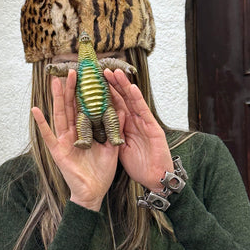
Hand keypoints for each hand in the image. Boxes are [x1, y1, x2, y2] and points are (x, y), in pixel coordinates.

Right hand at [31, 70, 119, 210]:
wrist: (93, 193)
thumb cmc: (101, 172)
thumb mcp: (112, 147)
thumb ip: (115, 128)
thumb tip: (121, 109)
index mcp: (86, 131)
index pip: (86, 107)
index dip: (86, 93)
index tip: (88, 77)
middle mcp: (73, 132)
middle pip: (72, 106)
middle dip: (72, 89)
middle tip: (72, 71)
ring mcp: (64, 140)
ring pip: (60, 114)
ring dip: (57, 98)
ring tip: (54, 81)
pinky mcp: (58, 150)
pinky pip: (48, 135)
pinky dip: (41, 123)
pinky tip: (35, 110)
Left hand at [104, 69, 172, 192]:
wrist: (155, 179)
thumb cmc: (139, 164)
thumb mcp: (119, 147)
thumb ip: (113, 134)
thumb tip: (99, 123)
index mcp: (126, 125)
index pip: (114, 105)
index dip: (105, 93)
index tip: (94, 82)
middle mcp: (135, 121)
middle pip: (122, 99)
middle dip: (113, 84)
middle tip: (102, 70)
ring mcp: (145, 123)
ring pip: (132, 101)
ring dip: (124, 86)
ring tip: (115, 73)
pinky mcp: (154, 128)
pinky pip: (144, 111)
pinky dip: (138, 99)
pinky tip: (131, 88)